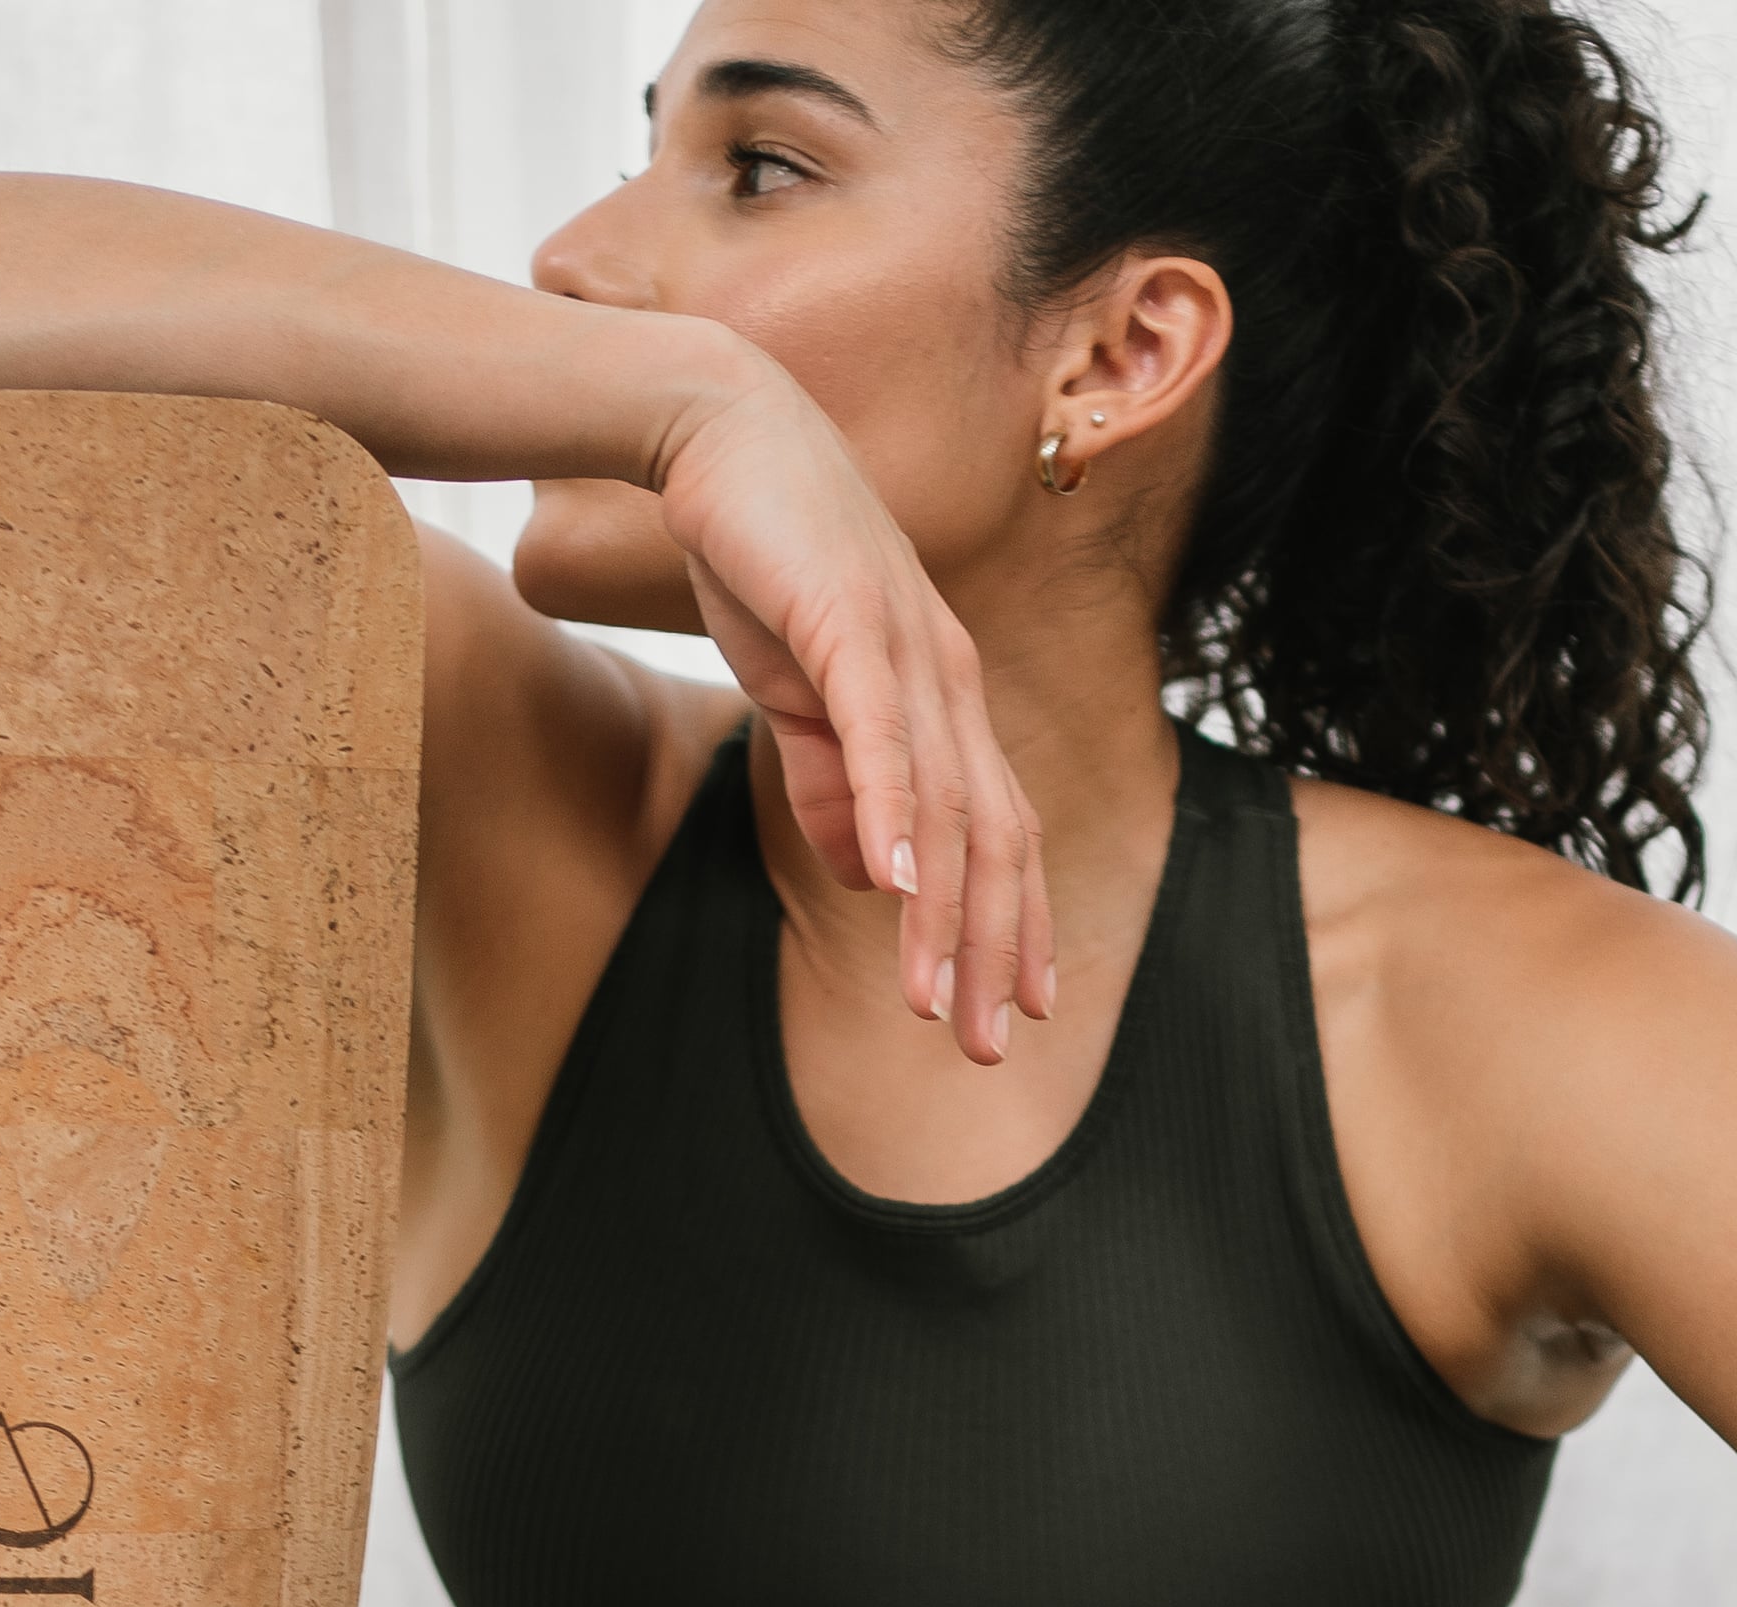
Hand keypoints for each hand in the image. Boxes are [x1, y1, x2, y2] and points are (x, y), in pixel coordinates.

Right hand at [652, 364, 1051, 1067]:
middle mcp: (949, 679)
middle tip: (986, 1045)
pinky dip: (894, 813)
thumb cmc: (764, 558)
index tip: (1017, 1009)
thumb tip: (875, 875)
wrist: (719, 431)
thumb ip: (835, 782)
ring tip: (932, 999)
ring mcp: (909, 648)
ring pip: (946, 805)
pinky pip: (882, 734)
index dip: (1013, 925)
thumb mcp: (801, 694)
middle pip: (993, 837)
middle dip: (992, 950)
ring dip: (942, 913)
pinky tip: (896, 883)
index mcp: (943, 698)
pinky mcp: (849, 620)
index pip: (999, 832)